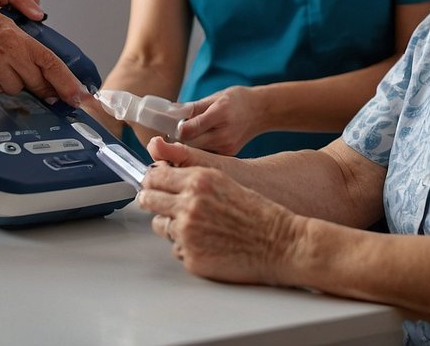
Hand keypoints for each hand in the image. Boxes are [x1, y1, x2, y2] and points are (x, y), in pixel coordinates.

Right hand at [0, 0, 84, 106]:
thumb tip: (38, 11)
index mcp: (13, 38)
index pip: (49, 63)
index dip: (66, 82)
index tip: (78, 95)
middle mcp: (5, 58)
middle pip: (37, 82)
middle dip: (47, 89)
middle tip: (55, 93)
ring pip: (17, 88)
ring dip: (20, 82)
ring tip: (13, 68)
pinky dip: (1, 83)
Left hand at [137, 153, 302, 286]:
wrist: (281, 243)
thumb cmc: (257, 213)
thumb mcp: (223, 182)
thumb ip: (190, 177)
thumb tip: (159, 173)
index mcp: (198, 181)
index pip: (154, 176)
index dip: (151, 181)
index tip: (150, 184)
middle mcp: (189, 204)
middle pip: (148, 199)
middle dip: (151, 201)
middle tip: (159, 204)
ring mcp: (188, 233)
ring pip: (159, 225)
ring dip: (170, 225)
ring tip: (194, 226)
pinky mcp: (192, 257)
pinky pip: (176, 249)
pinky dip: (186, 246)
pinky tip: (207, 243)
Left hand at [176, 86, 265, 154]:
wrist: (262, 111)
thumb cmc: (237, 100)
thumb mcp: (215, 97)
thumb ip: (192, 107)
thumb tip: (170, 113)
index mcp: (219, 114)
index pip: (189, 129)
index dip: (176, 129)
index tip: (170, 126)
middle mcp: (224, 134)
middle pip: (190, 144)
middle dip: (178, 140)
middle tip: (171, 134)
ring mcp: (227, 147)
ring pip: (197, 152)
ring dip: (187, 146)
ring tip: (186, 137)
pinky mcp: (229, 155)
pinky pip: (207, 155)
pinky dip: (199, 151)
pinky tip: (199, 142)